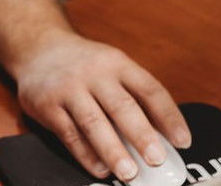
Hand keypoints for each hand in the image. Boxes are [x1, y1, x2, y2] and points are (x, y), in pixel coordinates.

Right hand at [12, 33, 188, 182]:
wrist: (37, 47)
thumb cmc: (83, 64)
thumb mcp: (111, 66)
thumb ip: (133, 95)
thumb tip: (161, 135)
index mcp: (118, 63)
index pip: (150, 89)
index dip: (169, 116)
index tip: (183, 141)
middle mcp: (95, 73)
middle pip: (122, 106)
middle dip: (142, 135)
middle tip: (157, 159)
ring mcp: (69, 88)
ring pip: (94, 123)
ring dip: (113, 151)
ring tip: (129, 172)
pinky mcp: (47, 105)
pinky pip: (69, 134)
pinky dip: (86, 154)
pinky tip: (100, 168)